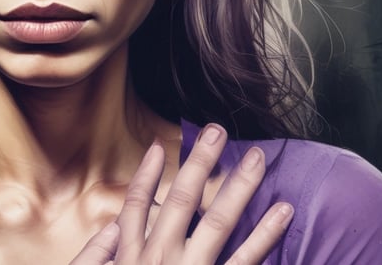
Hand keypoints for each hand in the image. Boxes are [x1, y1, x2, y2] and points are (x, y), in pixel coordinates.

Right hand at [70, 124, 293, 263]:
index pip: (136, 206)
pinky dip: (265, 234)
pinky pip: (244, 260)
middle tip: (217, 130)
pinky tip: (284, 212)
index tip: (159, 147)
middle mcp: (158, 258)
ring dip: (238, 185)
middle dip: (199, 162)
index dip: (148, 175)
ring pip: (216, 220)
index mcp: (129, 257)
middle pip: (178, 199)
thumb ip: (97, 257)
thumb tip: (111, 227)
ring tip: (257, 158)